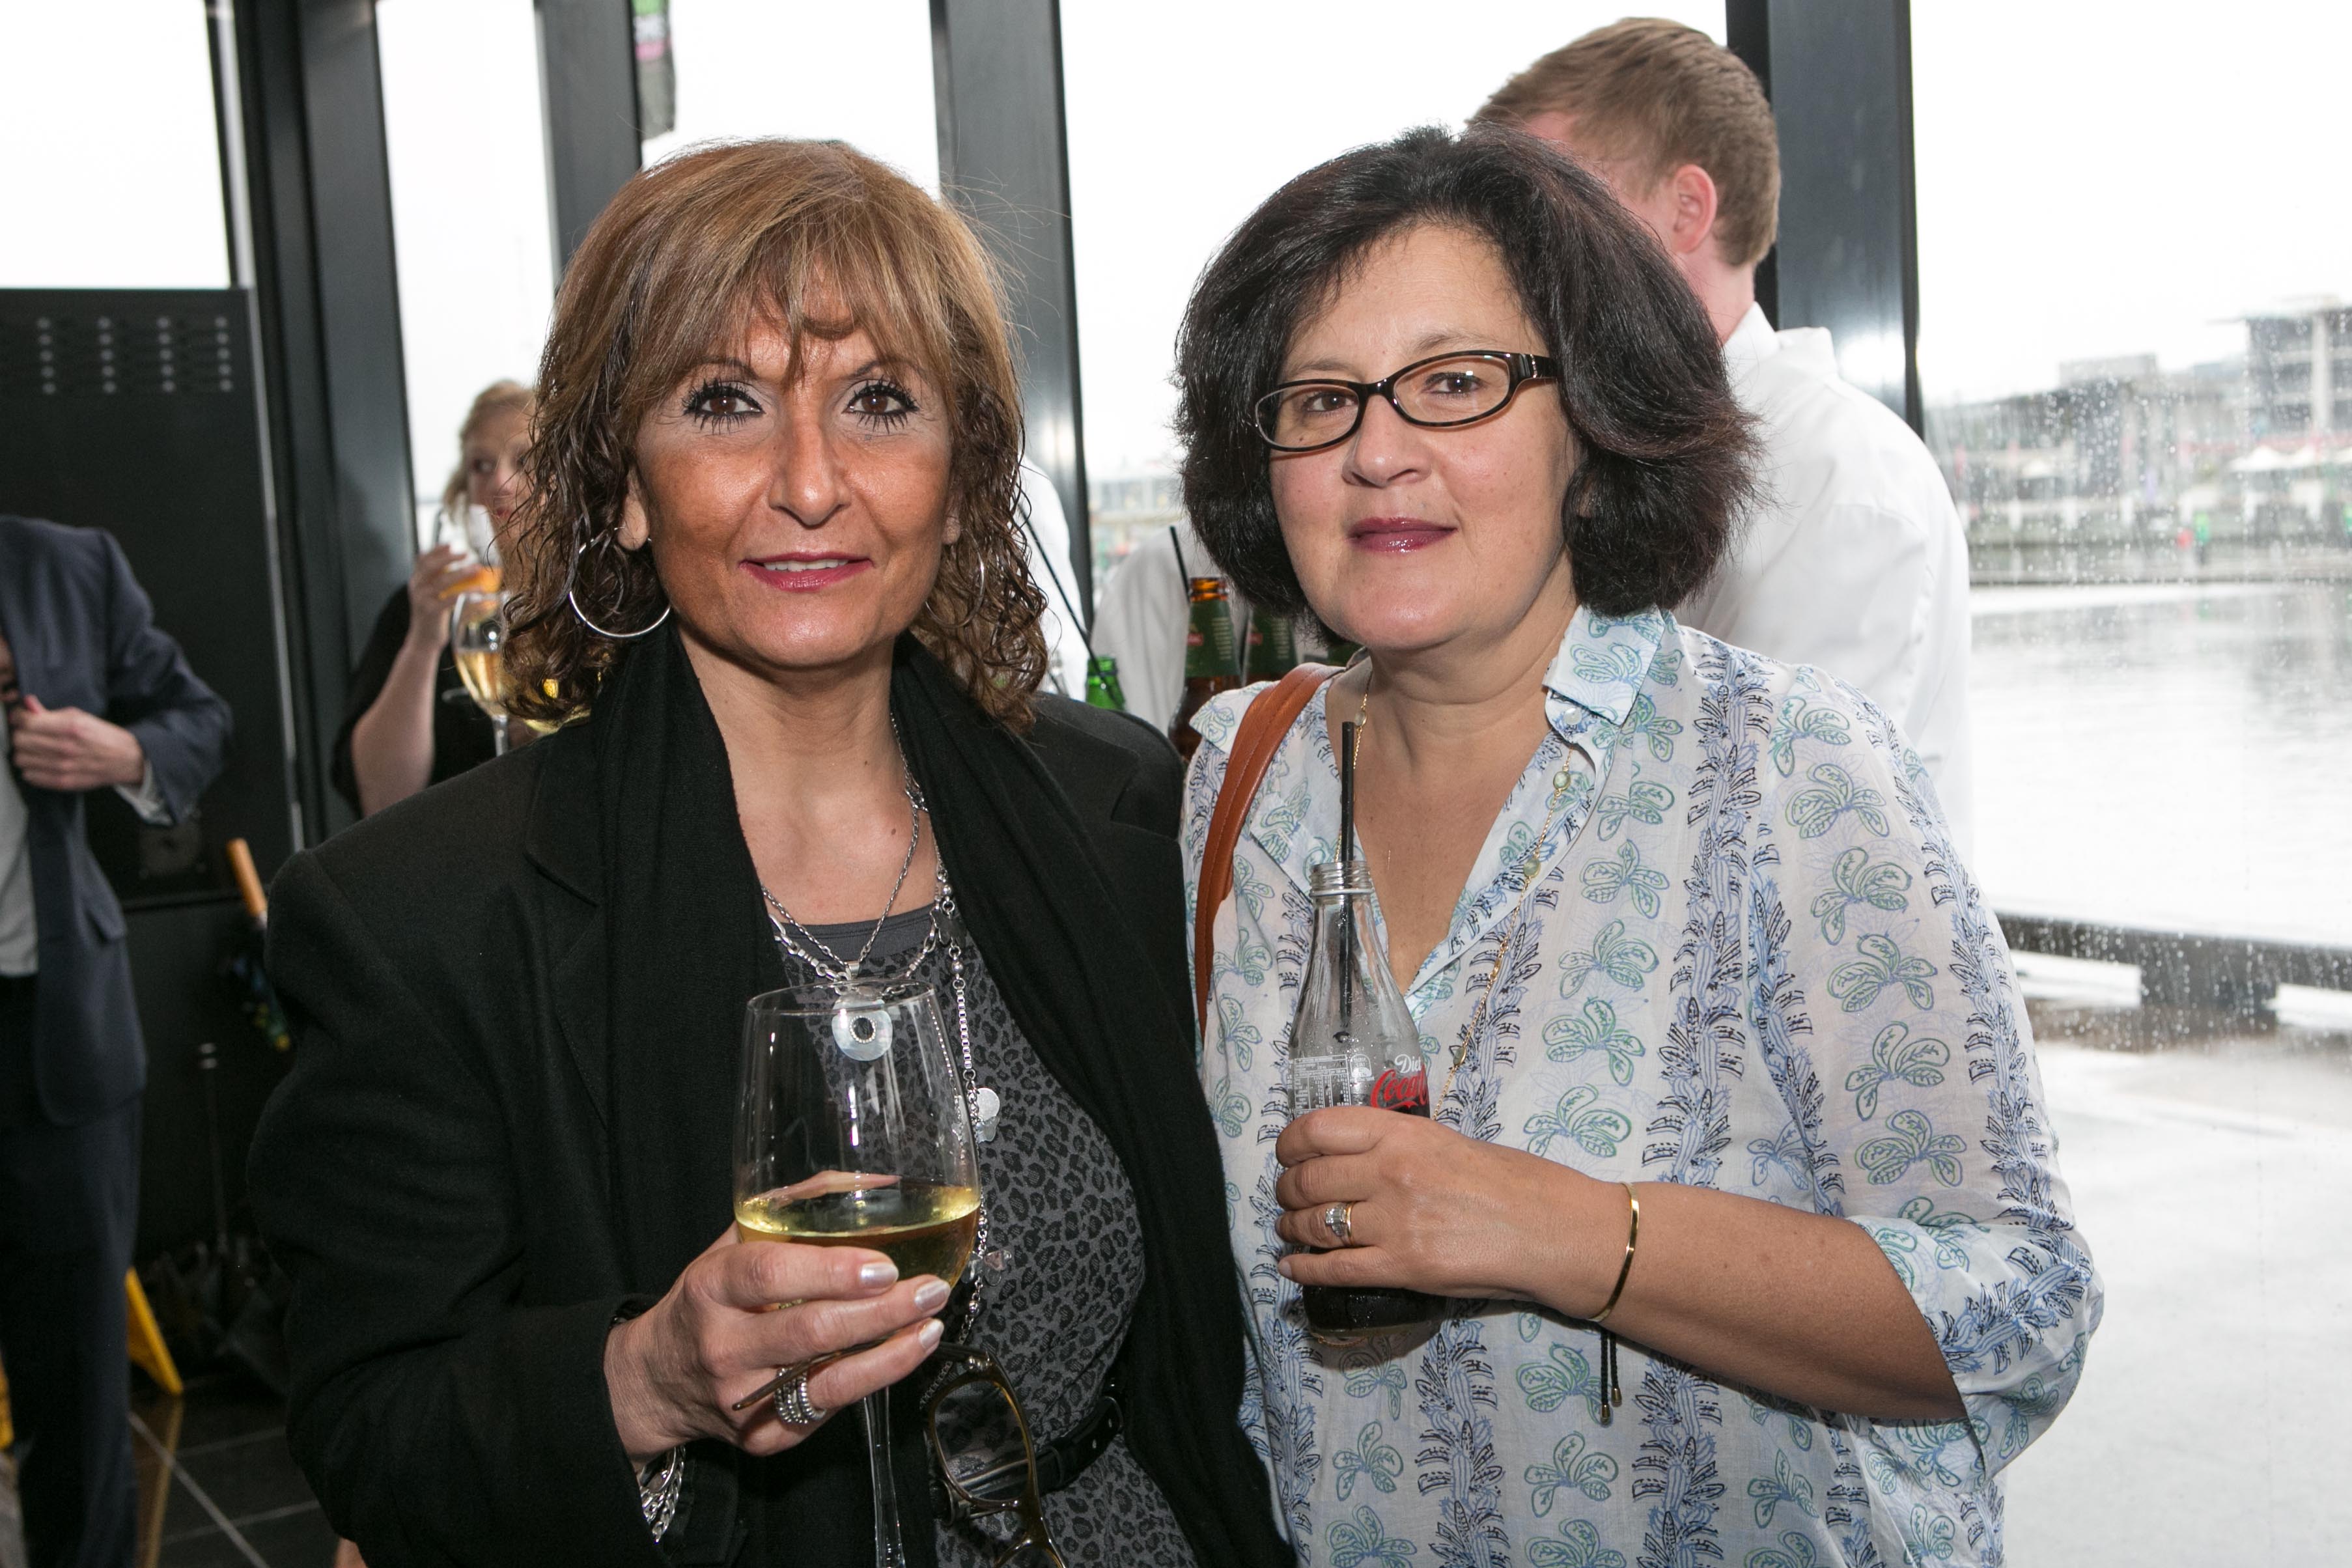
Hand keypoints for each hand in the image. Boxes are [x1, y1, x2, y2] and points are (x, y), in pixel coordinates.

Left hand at [7, 696, 147, 791]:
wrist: (126, 759)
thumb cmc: (103, 736)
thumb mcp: (80, 717)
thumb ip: (50, 713)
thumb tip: (27, 705)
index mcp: (71, 727)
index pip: (27, 722)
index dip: (19, 718)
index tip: (21, 718)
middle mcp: (66, 747)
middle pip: (20, 741)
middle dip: (21, 735)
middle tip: (29, 734)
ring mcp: (64, 767)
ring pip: (21, 759)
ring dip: (24, 753)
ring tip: (34, 750)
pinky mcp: (63, 782)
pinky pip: (29, 776)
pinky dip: (31, 769)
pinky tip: (41, 763)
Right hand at [403, 544, 487, 651]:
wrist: (423, 640)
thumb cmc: (432, 616)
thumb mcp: (431, 595)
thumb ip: (438, 580)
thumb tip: (454, 562)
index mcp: (416, 582)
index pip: (422, 560)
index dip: (435, 551)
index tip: (450, 544)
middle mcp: (417, 588)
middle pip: (431, 567)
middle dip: (448, 558)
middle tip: (466, 553)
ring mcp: (423, 600)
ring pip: (442, 581)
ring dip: (461, 573)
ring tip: (477, 568)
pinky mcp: (432, 612)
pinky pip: (451, 599)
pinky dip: (467, 594)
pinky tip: (480, 592)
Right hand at [603, 1225, 950, 1462]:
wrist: (658, 1378)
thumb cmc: (711, 1298)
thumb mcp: (734, 1243)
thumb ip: (796, 1209)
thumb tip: (874, 1183)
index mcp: (711, 1286)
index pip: (769, 1274)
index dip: (830, 1270)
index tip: (882, 1265)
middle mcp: (722, 1345)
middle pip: (810, 1332)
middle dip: (881, 1312)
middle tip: (929, 1290)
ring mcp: (741, 1397)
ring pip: (827, 1384)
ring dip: (891, 1355)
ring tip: (930, 1326)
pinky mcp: (762, 1437)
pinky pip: (827, 1412)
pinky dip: (871, 1383)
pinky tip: (900, 1357)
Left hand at [1273, 1107, 1620, 1310]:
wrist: (1554, 1231)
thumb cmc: (1514, 1182)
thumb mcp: (1449, 1142)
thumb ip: (1398, 1146)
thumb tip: (1355, 1157)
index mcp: (1403, 1133)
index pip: (1318, 1128)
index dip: (1290, 1144)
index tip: (1287, 1154)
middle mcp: (1390, 1172)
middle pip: (1308, 1180)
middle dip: (1286, 1191)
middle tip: (1286, 1197)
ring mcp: (1394, 1222)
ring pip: (1314, 1224)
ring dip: (1291, 1228)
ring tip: (1289, 1229)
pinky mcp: (1402, 1268)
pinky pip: (1333, 1269)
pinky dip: (1303, 1269)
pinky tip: (1291, 1267)